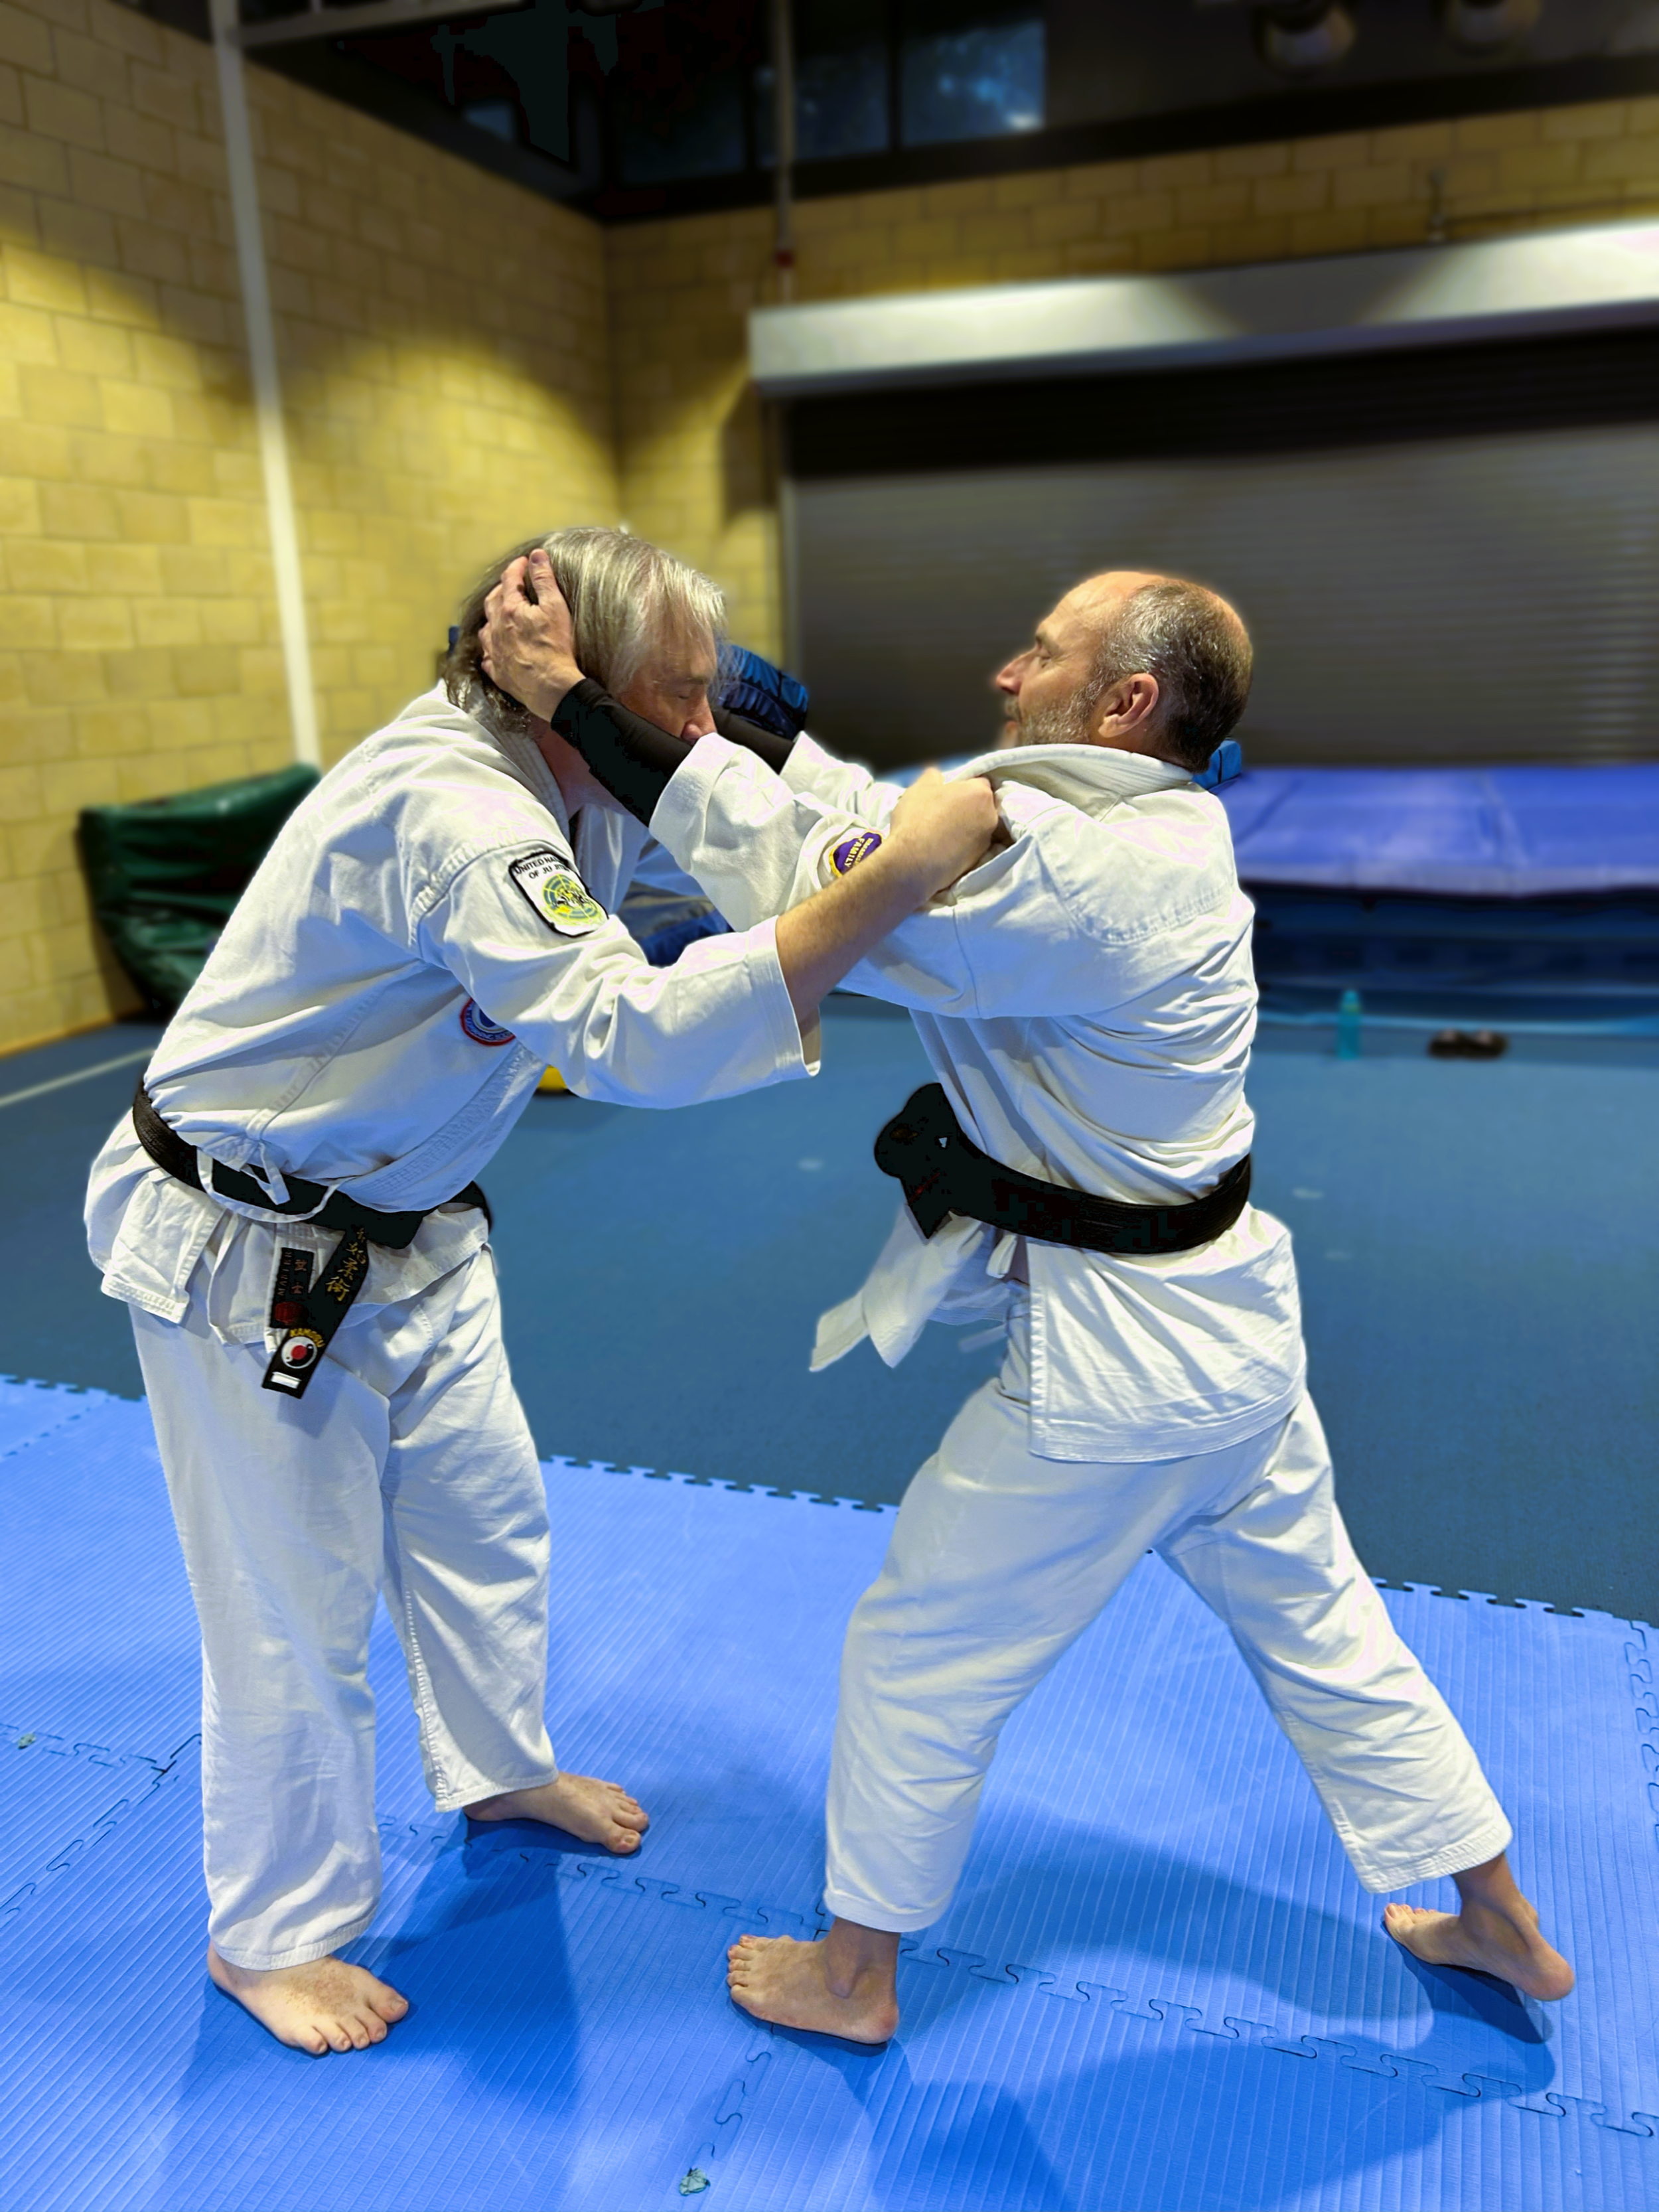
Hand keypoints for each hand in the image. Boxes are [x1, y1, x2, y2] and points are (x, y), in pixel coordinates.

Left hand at [481, 547, 582, 718]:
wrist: (550, 688)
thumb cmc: (555, 647)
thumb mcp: (555, 608)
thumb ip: (544, 579)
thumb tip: (537, 555)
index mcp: (509, 609)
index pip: (509, 580)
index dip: (516, 568)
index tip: (524, 562)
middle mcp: (496, 628)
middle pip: (492, 602)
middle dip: (501, 589)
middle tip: (512, 585)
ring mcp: (494, 651)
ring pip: (486, 629)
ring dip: (493, 618)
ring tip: (501, 616)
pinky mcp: (498, 672)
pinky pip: (488, 657)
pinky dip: (491, 648)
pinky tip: (496, 649)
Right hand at [887, 768, 998, 896]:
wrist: (913, 863)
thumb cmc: (917, 818)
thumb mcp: (919, 787)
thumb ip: (933, 776)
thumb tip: (937, 776)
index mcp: (980, 793)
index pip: (979, 783)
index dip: (963, 787)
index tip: (948, 794)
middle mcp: (990, 816)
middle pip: (981, 806)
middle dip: (967, 807)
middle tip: (944, 813)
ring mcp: (986, 841)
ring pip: (977, 828)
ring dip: (965, 828)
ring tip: (942, 833)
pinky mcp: (978, 861)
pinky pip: (971, 847)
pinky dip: (961, 846)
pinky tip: (943, 849)